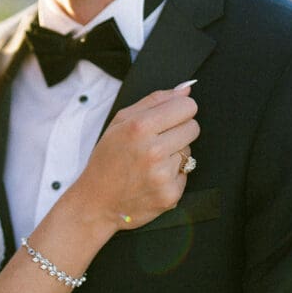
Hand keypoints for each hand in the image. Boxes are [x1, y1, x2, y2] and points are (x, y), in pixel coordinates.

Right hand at [75, 85, 198, 233]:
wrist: (97, 202)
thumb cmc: (108, 159)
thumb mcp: (120, 122)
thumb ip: (154, 101)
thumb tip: (186, 90)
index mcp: (140, 127)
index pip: (187, 107)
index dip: (178, 111)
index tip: (168, 119)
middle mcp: (153, 151)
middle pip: (193, 127)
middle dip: (178, 132)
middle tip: (156, 142)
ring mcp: (163, 175)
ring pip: (190, 151)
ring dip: (174, 154)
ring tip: (151, 163)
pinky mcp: (170, 195)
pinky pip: (186, 174)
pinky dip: (173, 175)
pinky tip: (153, 179)